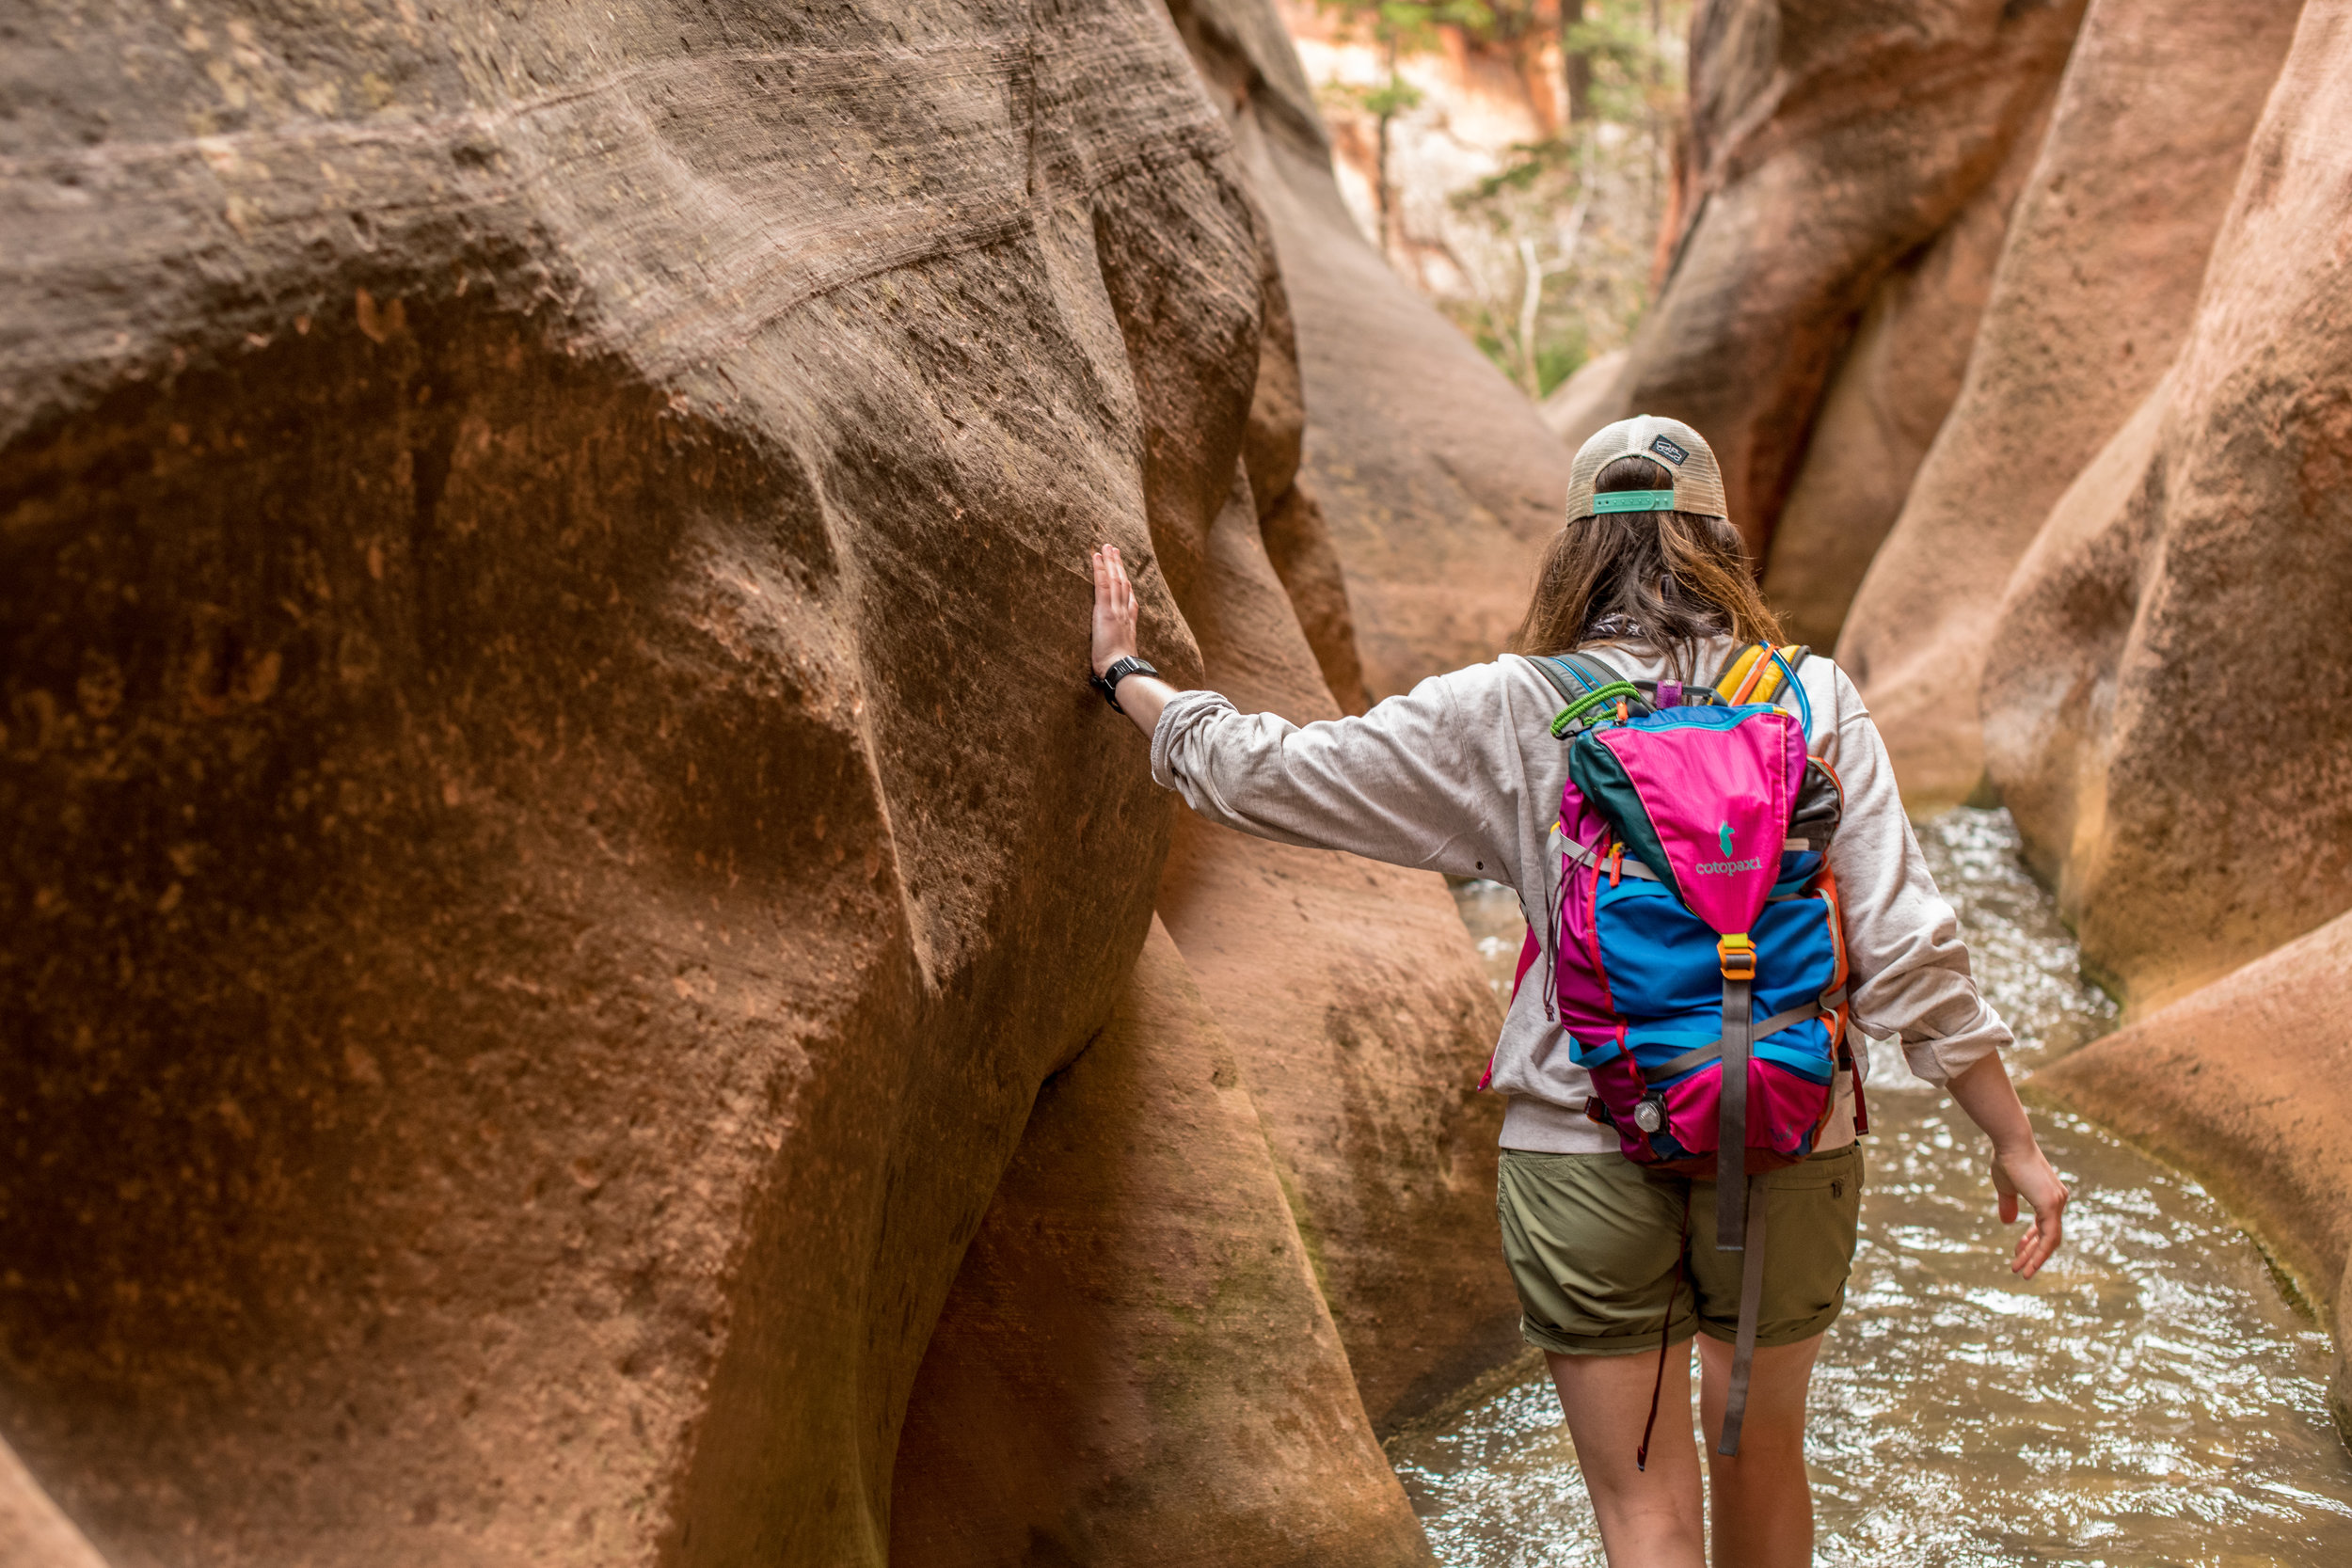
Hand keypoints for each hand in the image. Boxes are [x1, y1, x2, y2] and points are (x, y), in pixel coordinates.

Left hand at [1090, 544, 1139, 677]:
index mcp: (1129, 623)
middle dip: (1119, 566)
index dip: (1126, 584)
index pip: (1129, 599)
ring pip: (1115, 579)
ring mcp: (1116, 610)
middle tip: (1115, 550)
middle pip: (1123, 583)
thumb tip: (1114, 656)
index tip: (1124, 574)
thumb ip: (1119, 649)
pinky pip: (1103, 585)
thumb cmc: (1120, 668)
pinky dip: (1100, 569)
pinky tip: (1096, 557)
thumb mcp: (1121, 656)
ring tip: (1106, 546)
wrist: (1122, 669)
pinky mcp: (1105, 611)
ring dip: (1110, 561)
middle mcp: (1125, 613)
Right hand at [1990, 1140, 2067, 1278]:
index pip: (2045, 1225)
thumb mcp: (2006, 1187)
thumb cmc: (2007, 1159)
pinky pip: (2048, 1237)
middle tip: (2018, 1268)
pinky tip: (2028, 1263)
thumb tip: (2008, 1222)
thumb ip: (2009, 1205)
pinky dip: (2039, 1253)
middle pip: (2049, 1236)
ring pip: (2050, 1241)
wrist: (2011, 1142)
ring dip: (2035, 1258)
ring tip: (2021, 1272)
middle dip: (2032, 1253)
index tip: (2017, 1250)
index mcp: (2050, 1195)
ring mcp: (2057, 1203)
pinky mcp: (2051, 1205)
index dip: (2031, 1240)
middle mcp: (2059, 1200)